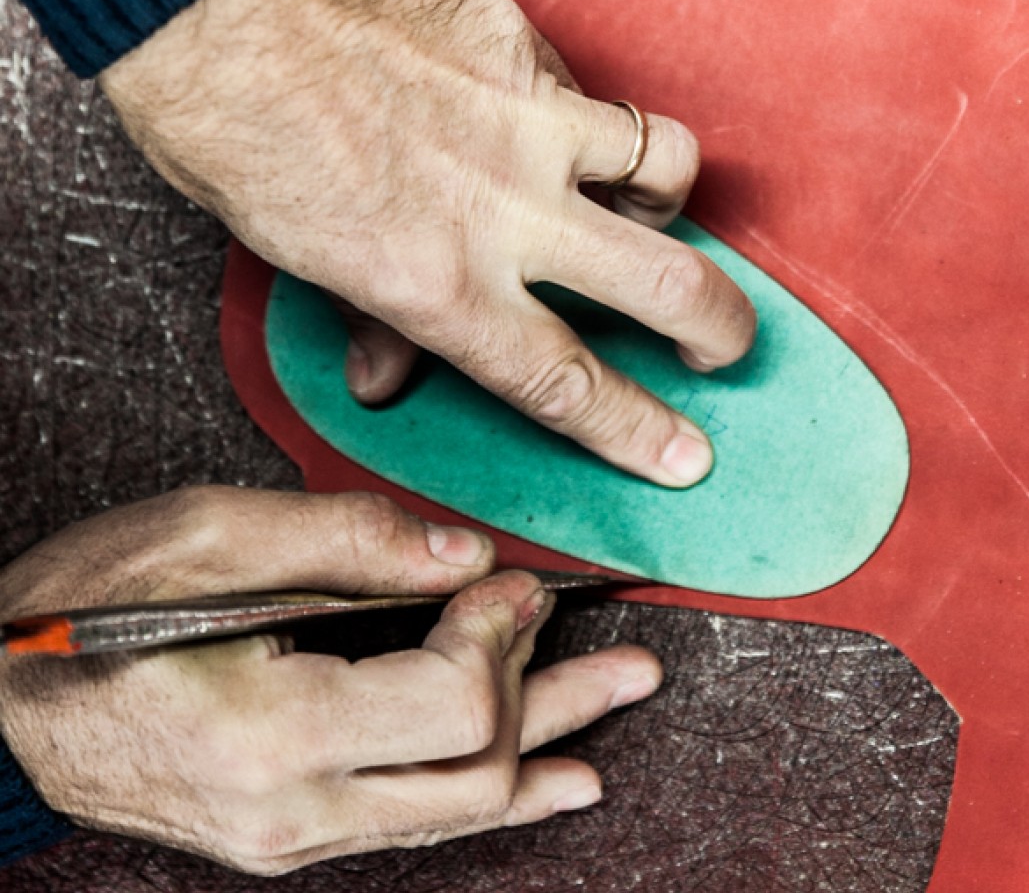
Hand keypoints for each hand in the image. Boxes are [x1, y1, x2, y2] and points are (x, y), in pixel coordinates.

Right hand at [0, 488, 660, 872]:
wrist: (1, 697)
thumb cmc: (86, 609)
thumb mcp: (209, 535)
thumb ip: (350, 540)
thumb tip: (463, 553)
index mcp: (270, 733)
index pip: (451, 706)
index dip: (500, 633)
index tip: (510, 578)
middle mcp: (293, 810)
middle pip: (479, 768)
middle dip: (550, 688)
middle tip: (584, 626)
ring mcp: (294, 836)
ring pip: (464, 803)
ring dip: (551, 736)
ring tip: (622, 690)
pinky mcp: (294, 831)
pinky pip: (421, 823)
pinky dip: (502, 794)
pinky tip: (568, 778)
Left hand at [99, 0, 756, 485]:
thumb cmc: (232, 127)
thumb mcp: (296, 255)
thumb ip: (375, 318)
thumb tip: (389, 374)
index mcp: (436, 282)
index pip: (564, 381)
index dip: (638, 429)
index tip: (686, 453)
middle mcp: (502, 207)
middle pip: (666, 284)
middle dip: (718, 326)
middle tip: (721, 340)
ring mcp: (525, 116)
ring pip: (667, 164)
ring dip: (670, 200)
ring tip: (645, 206)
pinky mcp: (520, 37)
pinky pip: (586, 90)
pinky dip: (582, 118)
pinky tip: (541, 116)